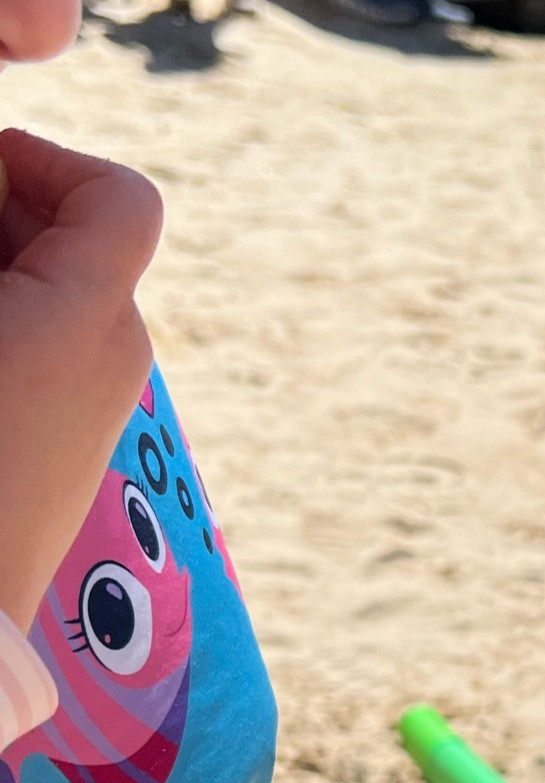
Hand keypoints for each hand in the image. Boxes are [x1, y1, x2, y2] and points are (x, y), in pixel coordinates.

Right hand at [0, 128, 161, 629]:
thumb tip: (0, 177)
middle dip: (1, 216)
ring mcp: (92, 411)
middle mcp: (114, 362)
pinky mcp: (62, 450)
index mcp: (92, 319)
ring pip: (52, 298)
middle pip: (81, 241)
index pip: (122, 198)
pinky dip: (3, 329)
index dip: (47, 161)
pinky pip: (38, 354)